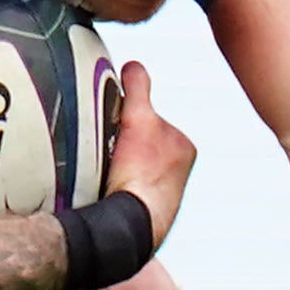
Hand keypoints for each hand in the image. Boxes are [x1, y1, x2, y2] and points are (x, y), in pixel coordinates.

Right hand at [98, 61, 191, 245]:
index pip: (151, 119)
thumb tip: (134, 65)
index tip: (116, 127)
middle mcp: (179, 174)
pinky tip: (104, 192)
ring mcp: (164, 198)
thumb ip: (138, 88)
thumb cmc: (140, 172)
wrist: (130, 224)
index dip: (129, 117)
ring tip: (104, 173)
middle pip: (140, 144)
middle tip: (107, 150)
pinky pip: (125, 192)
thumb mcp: (138, 118)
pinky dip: (115, 189)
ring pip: (132, 169)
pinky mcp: (146, 217)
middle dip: (124, 145)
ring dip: (118, 168)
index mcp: (185, 148)